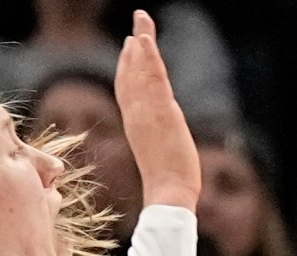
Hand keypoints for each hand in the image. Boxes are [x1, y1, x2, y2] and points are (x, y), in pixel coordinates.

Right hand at [117, 12, 200, 209]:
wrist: (168, 194)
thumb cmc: (168, 183)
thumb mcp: (161, 154)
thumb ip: (159, 138)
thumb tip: (164, 136)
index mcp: (136, 124)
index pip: (128, 89)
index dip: (128, 66)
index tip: (131, 45)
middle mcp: (137, 114)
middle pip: (131, 74)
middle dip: (134, 48)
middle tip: (138, 22)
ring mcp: (147, 112)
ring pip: (141, 71)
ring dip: (142, 44)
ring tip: (142, 21)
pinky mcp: (161, 112)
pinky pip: (153, 78)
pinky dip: (148, 57)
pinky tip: (145, 39)